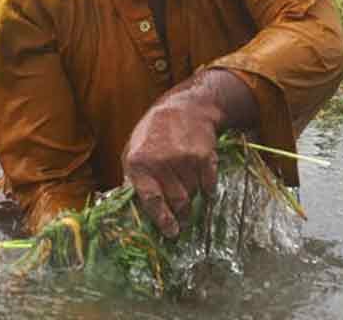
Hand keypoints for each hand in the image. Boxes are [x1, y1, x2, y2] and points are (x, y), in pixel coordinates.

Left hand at [122, 70, 258, 236]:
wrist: (184, 108)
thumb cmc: (154, 133)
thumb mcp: (134, 151)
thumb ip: (135, 180)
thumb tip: (136, 211)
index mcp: (138, 162)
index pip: (151, 200)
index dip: (162, 220)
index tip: (170, 233)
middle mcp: (160, 161)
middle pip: (176, 201)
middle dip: (181, 215)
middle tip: (182, 222)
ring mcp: (183, 159)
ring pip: (192, 194)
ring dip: (192, 197)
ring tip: (187, 187)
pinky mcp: (203, 157)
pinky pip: (208, 185)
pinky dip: (206, 188)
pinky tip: (201, 179)